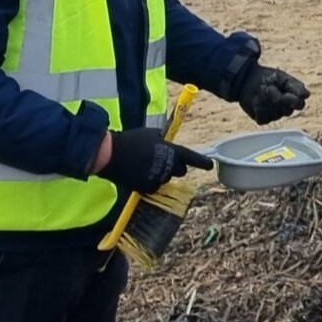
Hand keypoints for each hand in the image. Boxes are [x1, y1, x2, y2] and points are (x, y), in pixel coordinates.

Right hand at [96, 127, 212, 195]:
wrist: (112, 154)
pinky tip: (139, 173)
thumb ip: (163, 140)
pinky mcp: (148, 188)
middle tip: (163, 160)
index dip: (202, 162)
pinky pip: (154, 185)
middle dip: (176, 167)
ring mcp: (159, 178)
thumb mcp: (150, 134)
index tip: (210, 166)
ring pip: (166, 178)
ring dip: (160, 173)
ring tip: (144, 164)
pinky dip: (149, 181)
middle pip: (181, 170)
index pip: (192, 158)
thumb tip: (165, 142)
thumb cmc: (131, 140)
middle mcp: (169, 167)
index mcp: (172, 151)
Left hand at [232, 63, 310, 123]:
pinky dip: (258, 107)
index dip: (294, 100)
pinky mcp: (262, 118)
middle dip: (276, 97)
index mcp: (293, 98)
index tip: (286, 93)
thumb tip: (307, 95)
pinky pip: (264, 118)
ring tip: (260, 90)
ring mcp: (274, 115)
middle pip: (287, 111)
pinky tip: (255, 100)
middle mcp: (285, 108)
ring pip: (275, 114)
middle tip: (268, 87)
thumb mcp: (282, 78)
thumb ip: (295, 86)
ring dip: (266, 100)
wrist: (246, 78)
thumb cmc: (266, 77)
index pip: (300, 105)